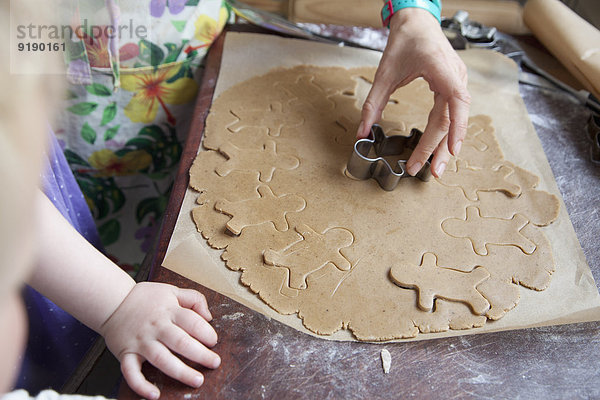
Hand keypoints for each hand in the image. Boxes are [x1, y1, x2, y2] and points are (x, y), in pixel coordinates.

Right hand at [100, 282, 219, 398]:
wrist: (111, 302)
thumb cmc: (144, 298)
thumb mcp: (171, 290)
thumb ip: (194, 299)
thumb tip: (209, 316)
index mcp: (168, 311)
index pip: (191, 322)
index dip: (206, 332)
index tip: (213, 341)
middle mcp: (155, 327)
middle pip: (180, 342)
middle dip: (200, 354)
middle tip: (214, 362)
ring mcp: (140, 341)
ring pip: (161, 359)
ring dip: (180, 372)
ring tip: (197, 380)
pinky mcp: (126, 354)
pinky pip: (131, 372)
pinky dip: (141, 385)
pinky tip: (154, 394)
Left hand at [357, 7, 470, 177]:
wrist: (416, 22)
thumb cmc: (404, 41)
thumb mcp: (383, 73)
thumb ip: (372, 103)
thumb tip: (362, 132)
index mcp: (441, 69)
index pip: (456, 101)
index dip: (457, 127)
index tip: (452, 150)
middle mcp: (455, 76)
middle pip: (453, 118)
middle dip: (442, 148)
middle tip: (432, 172)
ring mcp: (458, 81)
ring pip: (455, 119)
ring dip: (446, 144)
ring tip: (435, 167)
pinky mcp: (454, 85)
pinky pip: (454, 113)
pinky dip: (447, 132)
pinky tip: (439, 148)